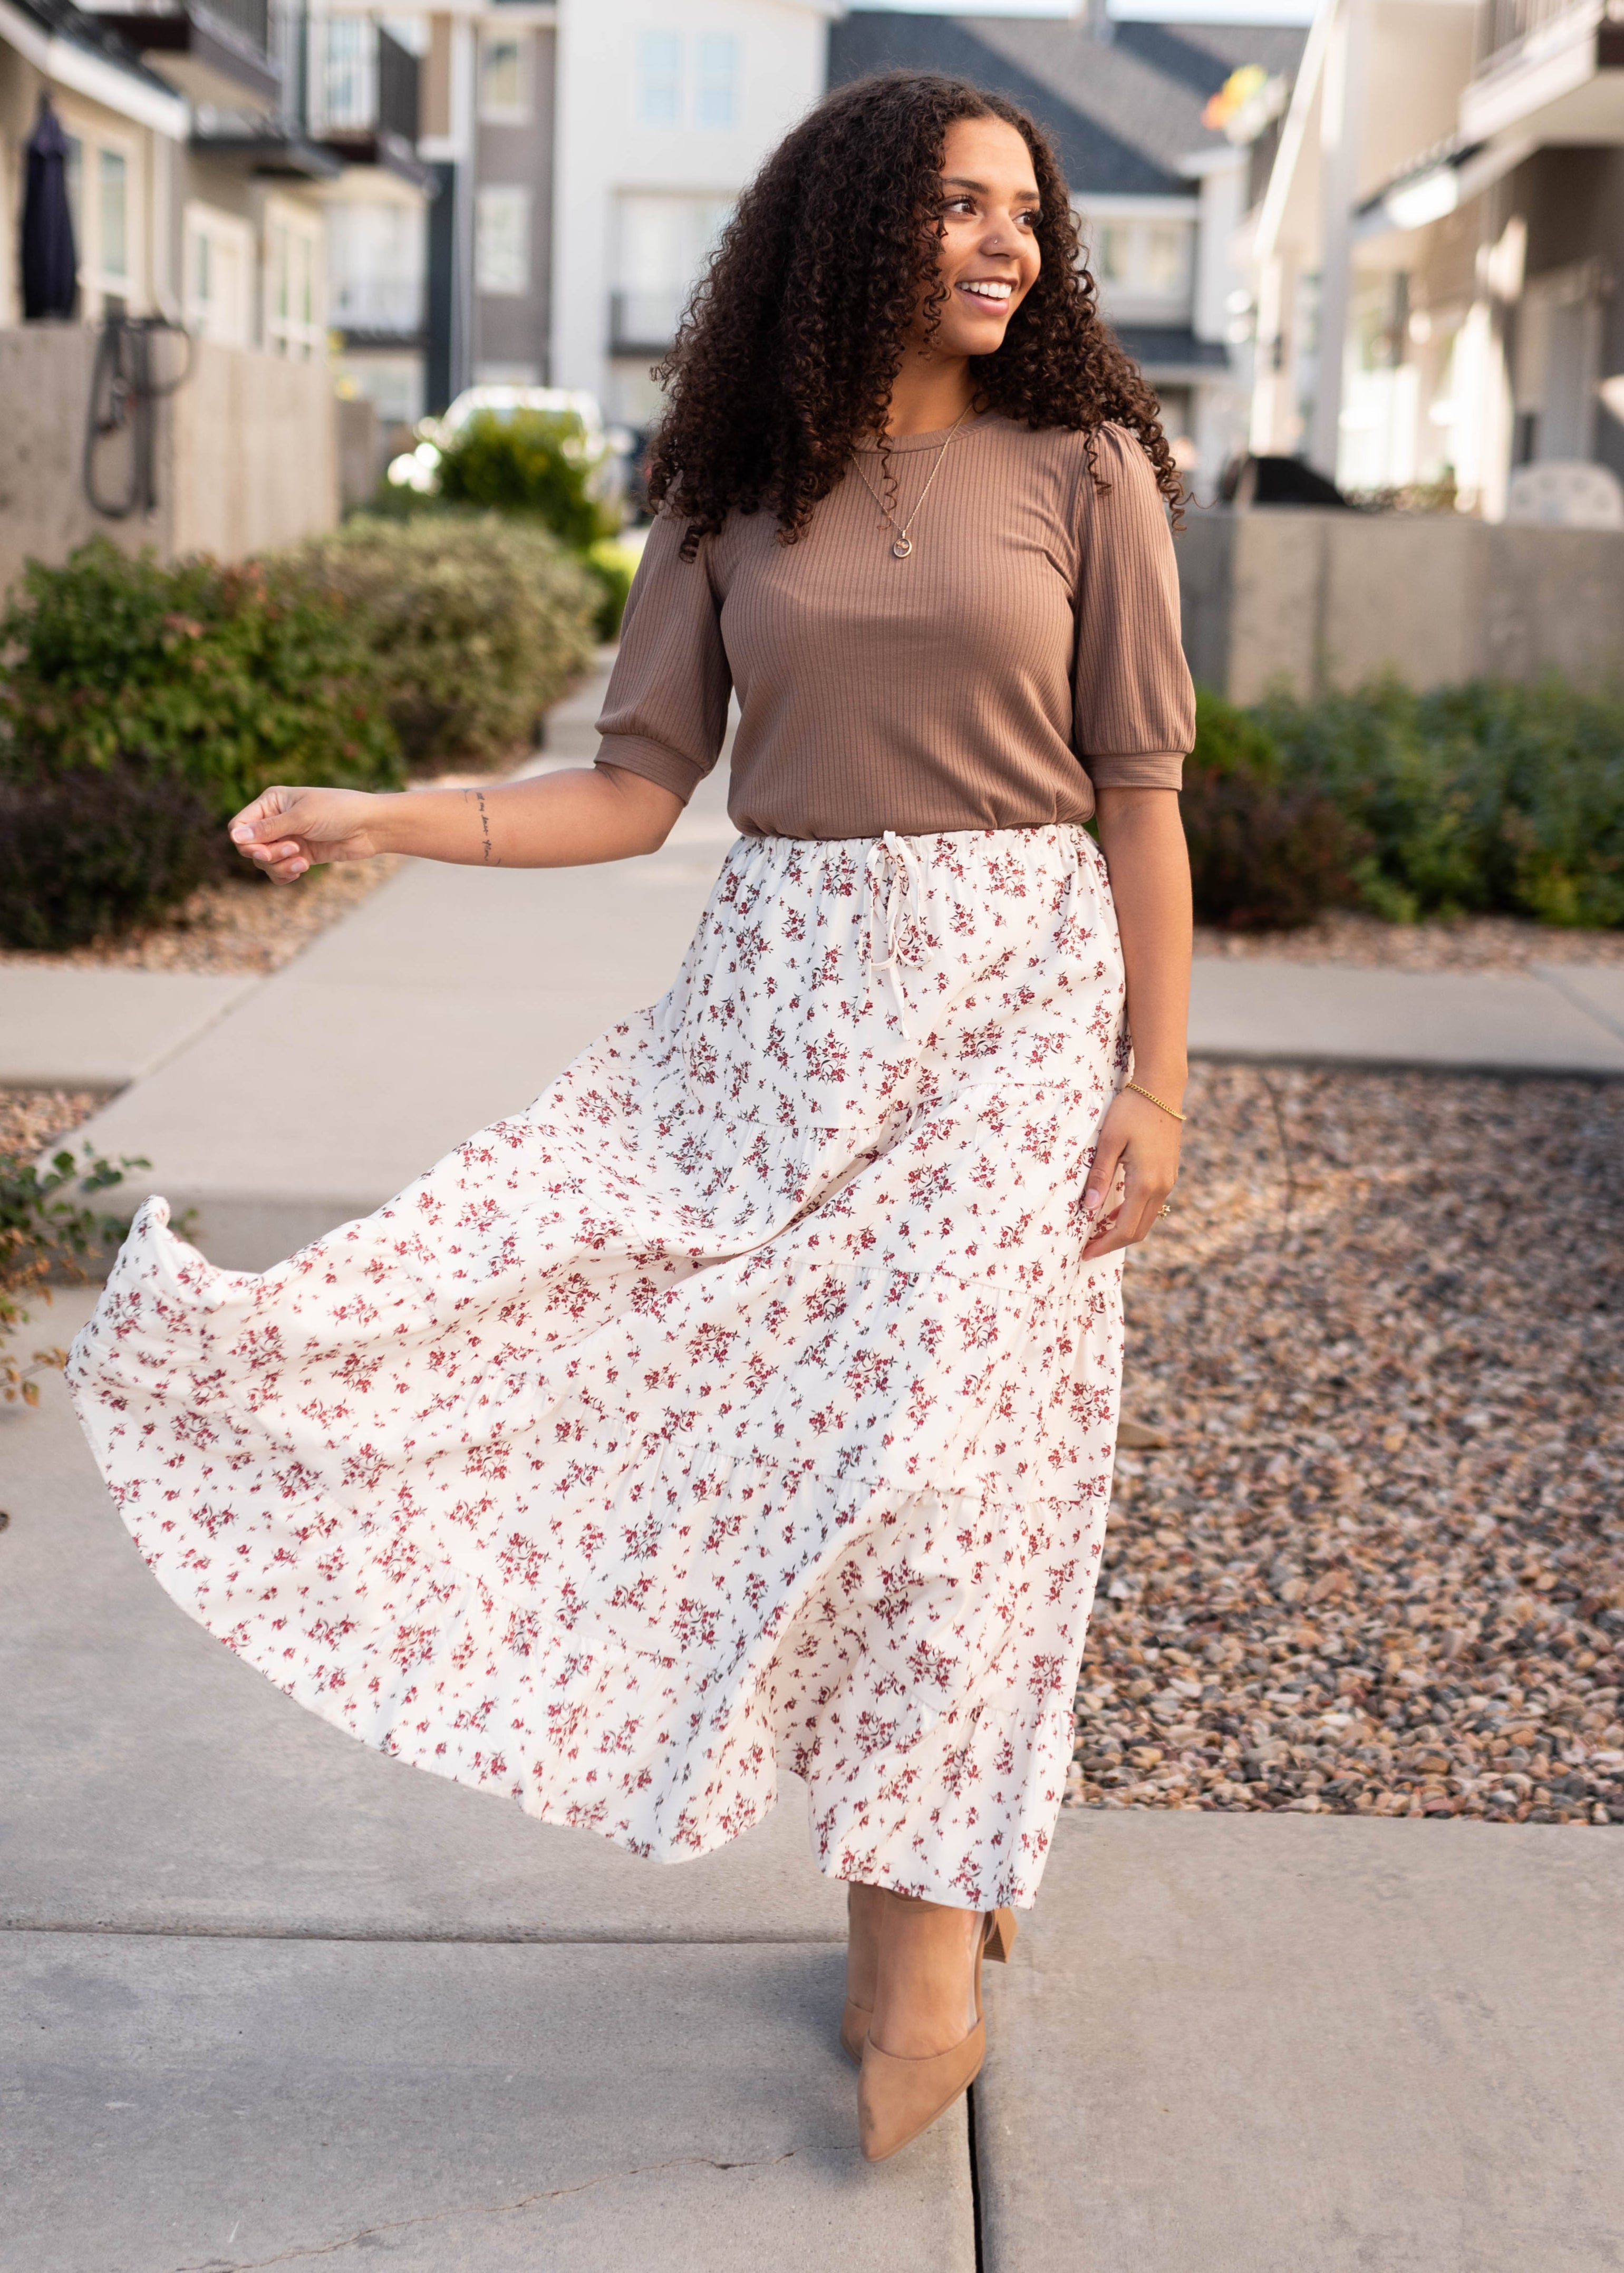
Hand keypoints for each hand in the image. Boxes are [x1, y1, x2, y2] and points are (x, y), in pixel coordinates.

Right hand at [228, 786, 389, 882]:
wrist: (370, 826)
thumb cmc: (338, 811)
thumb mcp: (301, 818)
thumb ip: (268, 829)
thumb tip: (234, 836)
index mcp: (271, 802)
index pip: (239, 825)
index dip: (245, 842)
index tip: (263, 850)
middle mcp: (275, 820)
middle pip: (250, 848)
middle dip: (268, 855)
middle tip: (292, 850)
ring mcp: (287, 839)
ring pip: (265, 862)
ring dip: (280, 866)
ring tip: (302, 862)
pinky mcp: (299, 855)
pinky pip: (279, 871)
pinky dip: (286, 874)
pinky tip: (302, 870)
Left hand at [1080, 1085, 1180, 1259]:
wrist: (1161, 1089)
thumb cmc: (1131, 1110)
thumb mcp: (1109, 1141)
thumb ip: (1100, 1176)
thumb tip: (1087, 1208)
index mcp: (1146, 1182)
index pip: (1125, 1228)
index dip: (1105, 1245)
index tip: (1085, 1253)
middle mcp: (1162, 1186)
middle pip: (1138, 1230)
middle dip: (1113, 1243)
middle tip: (1088, 1247)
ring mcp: (1168, 1181)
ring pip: (1147, 1219)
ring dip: (1123, 1230)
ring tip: (1097, 1232)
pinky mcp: (1168, 1174)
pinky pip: (1151, 1204)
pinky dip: (1132, 1215)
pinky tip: (1113, 1211)